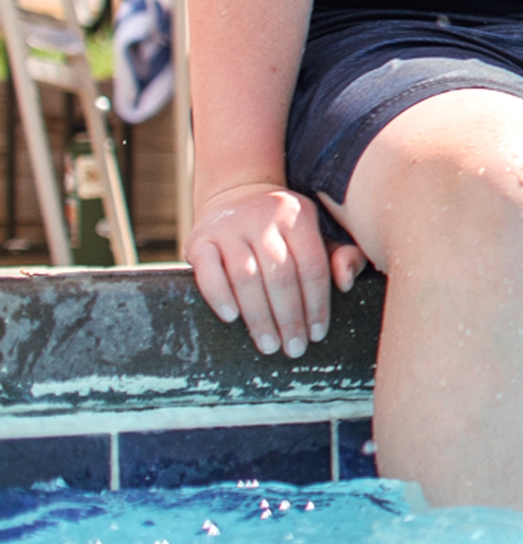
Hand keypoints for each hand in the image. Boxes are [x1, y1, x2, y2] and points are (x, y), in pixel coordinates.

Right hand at [186, 182, 364, 356]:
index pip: (312, 268)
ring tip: (268, 344)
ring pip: (246, 278)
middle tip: (292, 349)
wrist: (235, 194)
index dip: (316, 306)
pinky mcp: (199, 238)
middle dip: (288, 319)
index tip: (316, 335)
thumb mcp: (321, 232)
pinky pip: (208, 271)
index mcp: (298, 216)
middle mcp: (262, 217)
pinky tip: (232, 318)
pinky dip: (219, 296)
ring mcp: (228, 227)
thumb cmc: (285, 228)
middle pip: (280, 276)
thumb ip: (343, 256)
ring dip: (258, 317)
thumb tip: (344, 284)